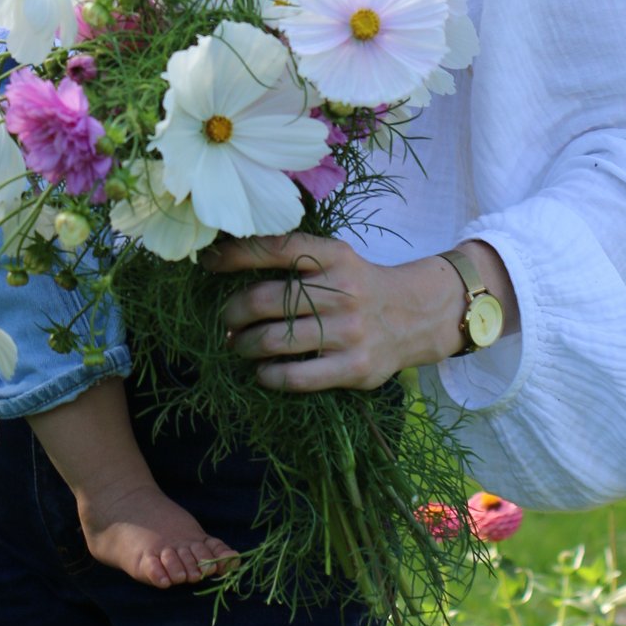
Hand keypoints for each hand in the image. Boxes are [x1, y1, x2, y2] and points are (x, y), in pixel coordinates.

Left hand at [205, 233, 473, 392]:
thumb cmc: (360, 285)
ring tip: (237, 345)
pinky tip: (262, 371)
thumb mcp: (337, 258)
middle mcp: (343, 291)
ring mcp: (350, 331)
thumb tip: (229, 262)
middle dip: (233, 312)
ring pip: (276, 340)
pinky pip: (297, 376)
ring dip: (244, 345)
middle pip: (266, 300)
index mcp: (335, 256)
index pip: (276, 249)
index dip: (236, 255)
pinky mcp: (355, 368)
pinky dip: (269, 375)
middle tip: (226, 319)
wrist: (417, 315)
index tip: (208, 263)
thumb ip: (296, 258)